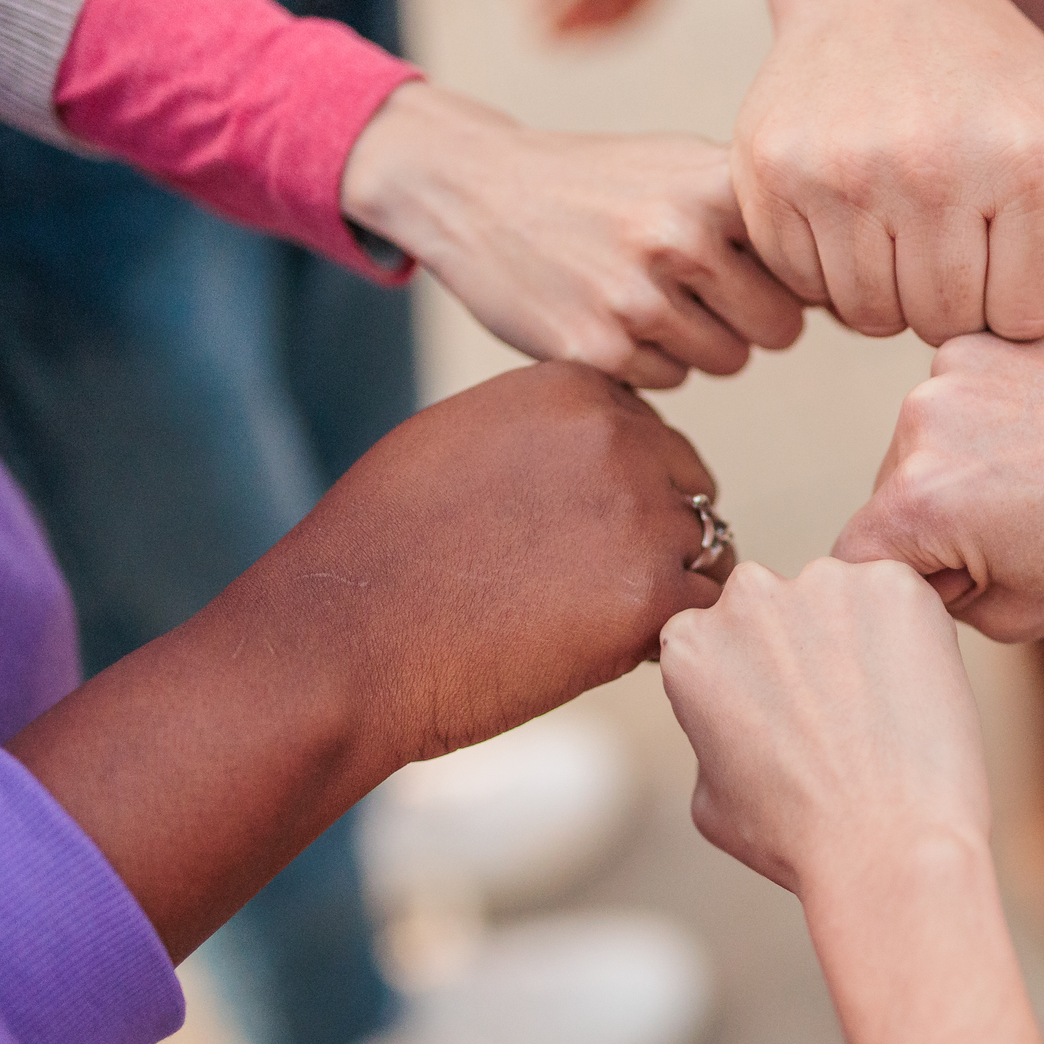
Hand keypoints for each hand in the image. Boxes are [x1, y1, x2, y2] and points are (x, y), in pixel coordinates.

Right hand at [11, 362, 731, 957]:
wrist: (338, 641)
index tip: (570, 534)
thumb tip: (602, 450)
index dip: (620, 489)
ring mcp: (643, 515)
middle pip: (687, 485)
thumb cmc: (377, 552)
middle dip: (655, 533)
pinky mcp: (652, 597)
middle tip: (582, 589)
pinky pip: (700, 615)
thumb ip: (542, 433)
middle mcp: (620, 437)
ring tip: (582, 622)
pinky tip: (599, 654)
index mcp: (574, 389)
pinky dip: (665, 639)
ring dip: (664, 588)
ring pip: (705, 551)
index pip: (646, 433)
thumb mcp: (460, 440)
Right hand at [342, 84, 804, 385]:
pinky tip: (610, 313)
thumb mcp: (683, 164)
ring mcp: (637, 297)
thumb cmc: (603, 183)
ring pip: (729, 360)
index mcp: (714, 184)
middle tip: (700, 287)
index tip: (761, 266)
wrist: (475, 188)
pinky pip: (671, 380)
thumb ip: (762, 212)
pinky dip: (649, 359)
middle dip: (750, 317)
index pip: (811, 267)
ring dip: (700, 340)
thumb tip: (854, 277)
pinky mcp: (598, 350)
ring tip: (649, 293)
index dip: (794, 276)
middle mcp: (679, 236)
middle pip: (780, 328)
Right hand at [657, 557, 988, 894]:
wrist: (888, 846)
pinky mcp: (895, 585)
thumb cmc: (802, 837)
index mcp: (691, 643)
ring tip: (882, 709)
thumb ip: (708, 732)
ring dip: (858, 636)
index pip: (722, 635)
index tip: (787, 712)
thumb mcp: (709, 796)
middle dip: (805, 647)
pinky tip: (914, 693)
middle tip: (838, 712)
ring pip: (843, 598)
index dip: (759, 676)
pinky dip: (913, 635)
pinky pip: (903, 599)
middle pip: (779, 607)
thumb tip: (728, 717)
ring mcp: (824, 583)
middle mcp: (748, 597)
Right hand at [732, 0, 1043, 344]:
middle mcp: (932, 167)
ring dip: (893, 289)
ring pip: (873, 317)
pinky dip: (832, 268)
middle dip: (959, 296)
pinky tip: (856, 213)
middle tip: (956, 232)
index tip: (1012, 243)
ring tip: (907, 223)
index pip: (1024, 317)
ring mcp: (842, 172)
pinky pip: (808, 286)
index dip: (1021, 294)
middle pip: (946, 322)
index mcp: (1026, 161)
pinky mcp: (772, 174)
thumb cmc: (1001, 84)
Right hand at [833, 307, 1043, 641]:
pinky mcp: (992, 336)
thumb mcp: (1022, 614)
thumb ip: (939, 599)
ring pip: (923, 447)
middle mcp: (917, 419)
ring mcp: (954, 367)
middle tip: (1030, 538)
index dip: (912, 590)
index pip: (859, 563)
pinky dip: (992, 424)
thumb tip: (910, 567)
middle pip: (887, 498)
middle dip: (937, 528)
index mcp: (917, 499)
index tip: (972, 588)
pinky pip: (962, 399)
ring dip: (963, 473)